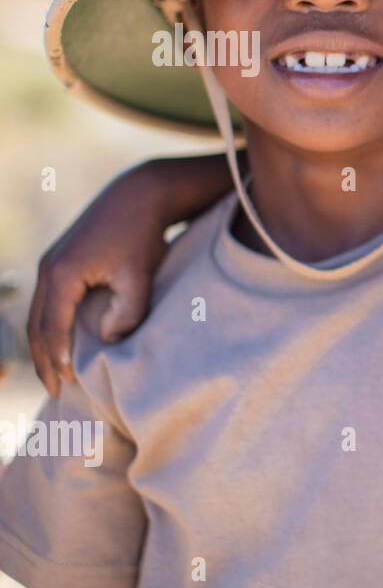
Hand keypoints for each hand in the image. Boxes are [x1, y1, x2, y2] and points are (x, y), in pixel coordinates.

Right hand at [26, 165, 168, 397]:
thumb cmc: (142, 236)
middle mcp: (49, 268)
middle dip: (43, 360)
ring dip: (42, 346)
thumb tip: (108, 340)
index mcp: (63, 273)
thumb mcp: (139, 275)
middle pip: (36, 325)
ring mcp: (50, 264)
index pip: (53, 326)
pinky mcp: (59, 262)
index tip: (68, 383)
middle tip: (56, 391)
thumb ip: (127, 311)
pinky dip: (48, 327)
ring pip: (37, 315)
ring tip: (54, 375)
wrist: (138, 196)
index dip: (58, 357)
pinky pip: (46, 303)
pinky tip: (59, 345)